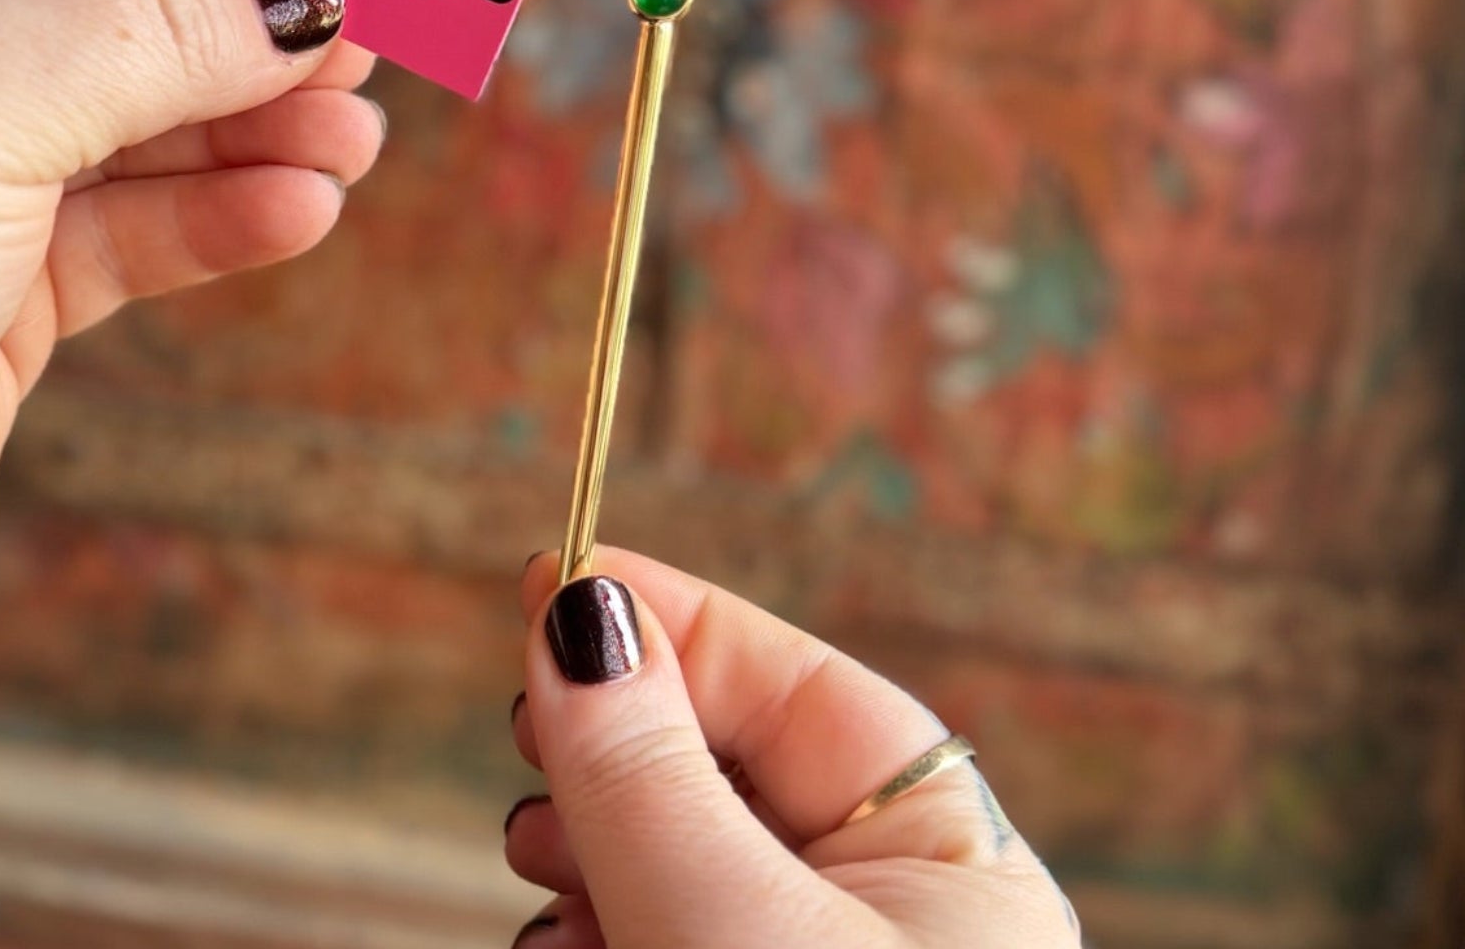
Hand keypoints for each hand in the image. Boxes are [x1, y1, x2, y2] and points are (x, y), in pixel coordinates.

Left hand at [0, 0, 381, 617]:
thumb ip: (166, 34)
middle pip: (132, 16)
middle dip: (254, 38)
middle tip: (366, 53)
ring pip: (150, 133)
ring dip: (262, 137)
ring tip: (354, 146)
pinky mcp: (0, 293)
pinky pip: (137, 235)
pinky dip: (225, 222)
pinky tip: (300, 211)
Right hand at [507, 551, 1078, 948]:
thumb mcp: (736, 925)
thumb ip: (651, 781)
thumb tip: (578, 614)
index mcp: (952, 864)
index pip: (799, 686)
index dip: (674, 619)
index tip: (557, 574)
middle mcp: (888, 914)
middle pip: (730, 764)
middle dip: (618, 739)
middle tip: (534, 727)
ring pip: (680, 852)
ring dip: (591, 839)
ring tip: (538, 847)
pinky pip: (658, 929)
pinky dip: (590, 924)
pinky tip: (555, 937)